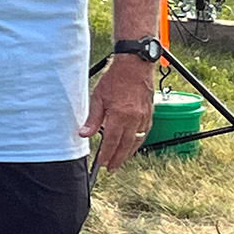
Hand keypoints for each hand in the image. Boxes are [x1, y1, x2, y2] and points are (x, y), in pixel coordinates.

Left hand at [78, 55, 155, 170]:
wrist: (135, 66)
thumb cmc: (115, 79)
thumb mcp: (97, 97)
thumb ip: (92, 119)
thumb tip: (84, 134)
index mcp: (120, 115)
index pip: (112, 141)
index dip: (107, 155)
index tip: (102, 164)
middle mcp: (134, 119)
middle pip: (125, 145)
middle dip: (118, 158)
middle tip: (110, 168)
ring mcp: (144, 117)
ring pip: (137, 141)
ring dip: (128, 153)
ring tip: (120, 160)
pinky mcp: (150, 114)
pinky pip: (144, 133)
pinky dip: (137, 142)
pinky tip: (132, 145)